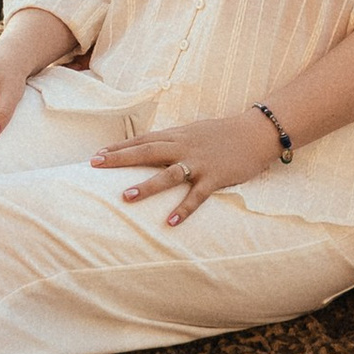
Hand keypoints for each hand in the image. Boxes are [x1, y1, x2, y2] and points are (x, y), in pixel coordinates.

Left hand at [90, 106, 281, 226]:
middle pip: (147, 151)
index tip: (96, 154)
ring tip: (126, 196)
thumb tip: (152, 148)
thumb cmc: (225, 133)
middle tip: (95, 165)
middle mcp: (185, 146)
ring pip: (169, 174)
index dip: (119, 147)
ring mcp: (200, 162)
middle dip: (120, 159)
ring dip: (148, 185)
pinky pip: (197, 195)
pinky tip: (170, 222)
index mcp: (178, 135)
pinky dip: (184, 208)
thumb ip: (174, 140)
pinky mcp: (216, 177)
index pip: (143, 140)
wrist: (258, 132)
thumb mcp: (195, 131)